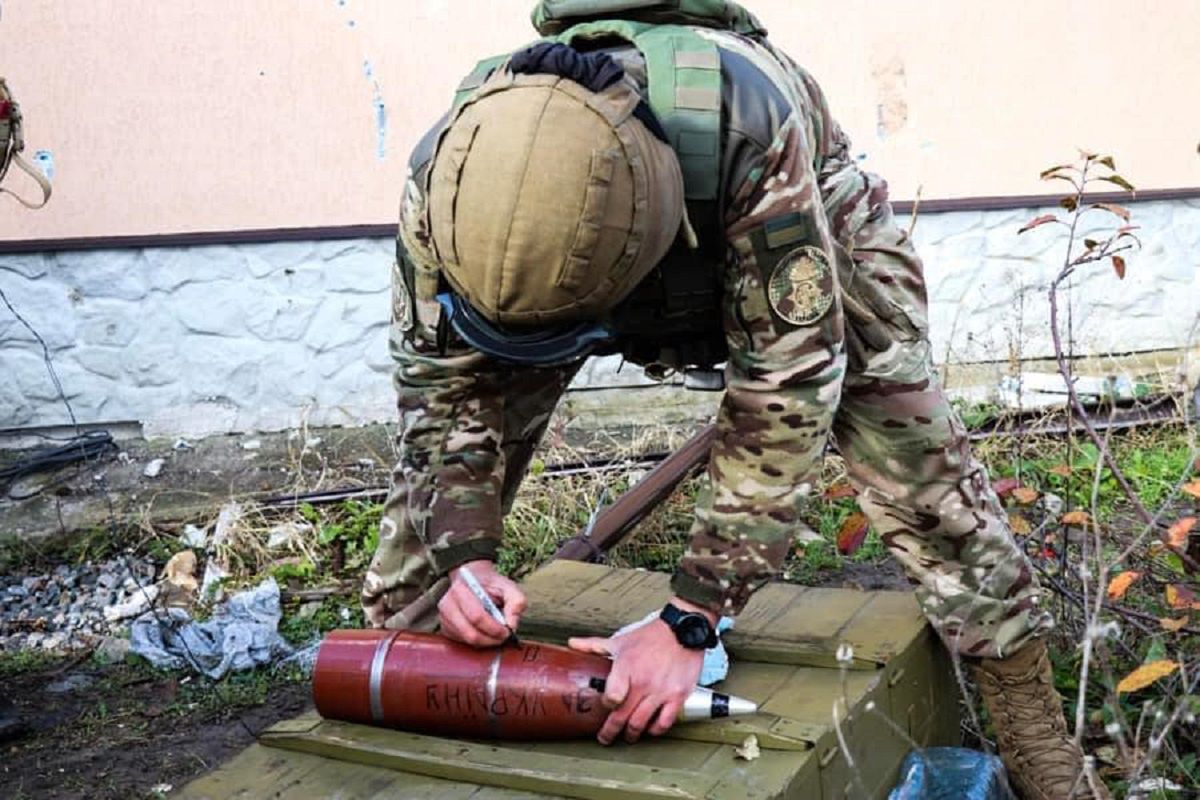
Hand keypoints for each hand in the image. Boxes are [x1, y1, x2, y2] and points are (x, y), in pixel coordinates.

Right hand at [438, 560, 526, 647]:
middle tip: (504, 636)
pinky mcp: (445, 628)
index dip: (494, 628)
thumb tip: (512, 625)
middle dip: (491, 639)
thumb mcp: (508, 586)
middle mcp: (447, 604)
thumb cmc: (490, 584)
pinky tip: (485, 631)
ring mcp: (444, 618)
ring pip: (467, 640)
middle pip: (470, 633)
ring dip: (486, 641)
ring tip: (495, 632)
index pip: (476, 617)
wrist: (472, 579)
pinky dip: (478, 641)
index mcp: (461, 589)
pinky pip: (463, 642)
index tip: (507, 631)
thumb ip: (516, 602)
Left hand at [568, 597, 710, 744]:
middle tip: (605, 738)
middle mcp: (643, 682)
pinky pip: (665, 722)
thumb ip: (594, 645)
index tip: (605, 706)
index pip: (611, 698)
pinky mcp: (677, 696)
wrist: (683, 631)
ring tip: (628, 737)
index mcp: (627, 667)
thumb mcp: (621, 640)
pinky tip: (651, 729)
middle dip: (611, 731)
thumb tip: (572, 644)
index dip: (606, 705)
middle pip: (623, 716)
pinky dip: (656, 730)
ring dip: (632, 734)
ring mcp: (661, 691)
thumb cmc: (652, 636)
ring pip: (641, 723)